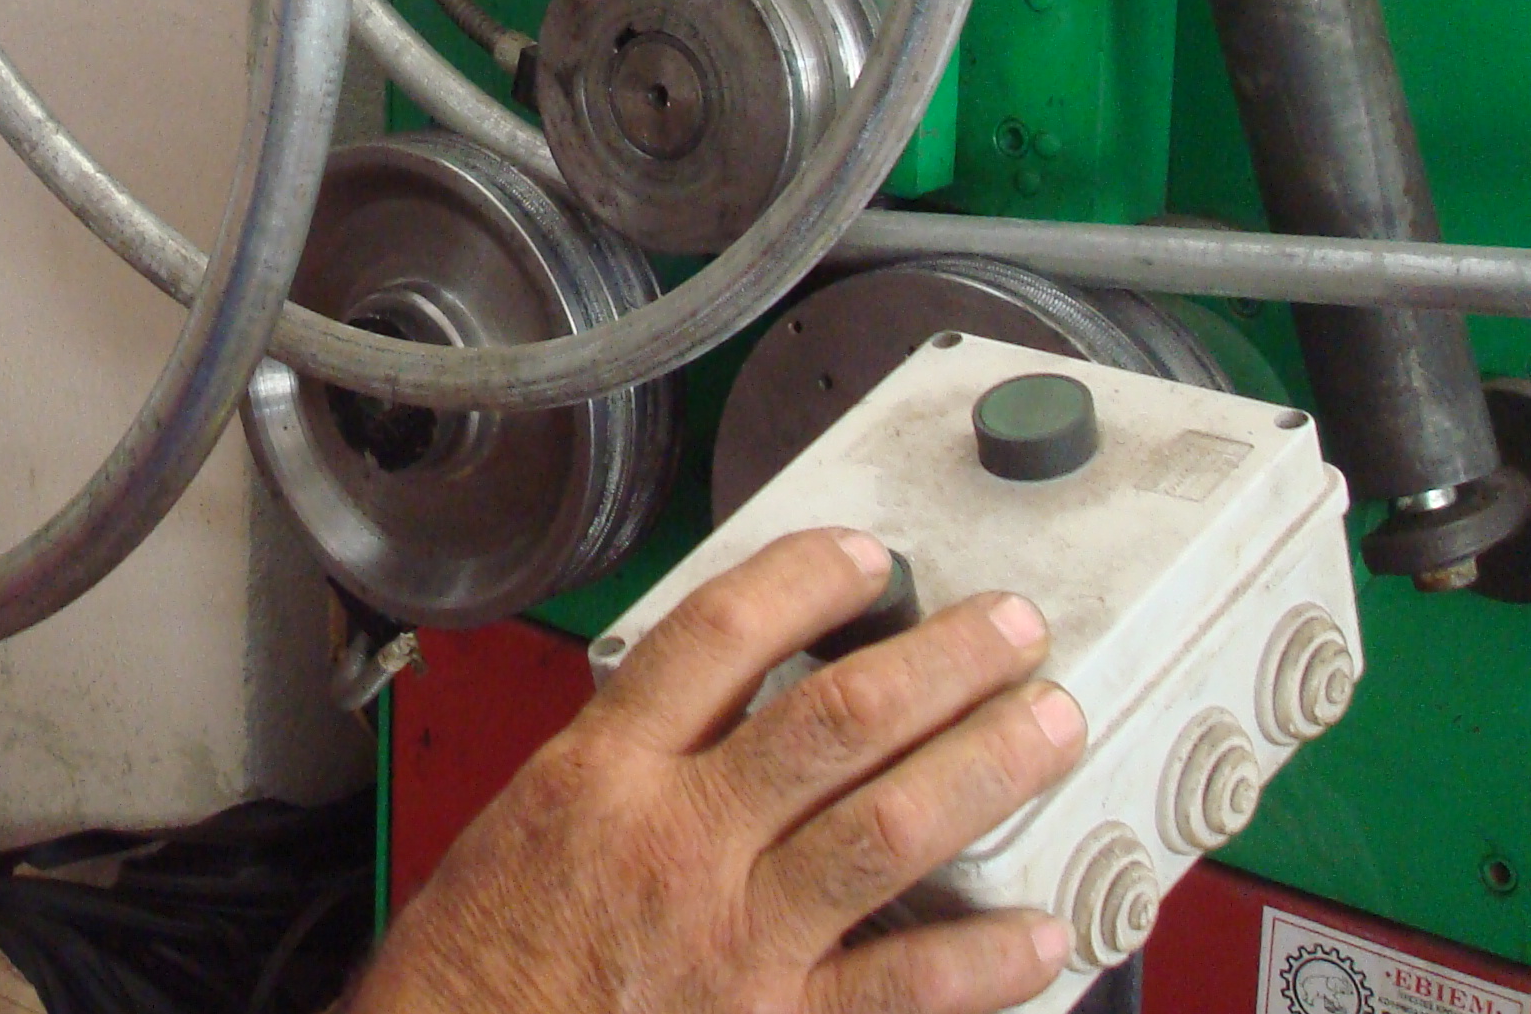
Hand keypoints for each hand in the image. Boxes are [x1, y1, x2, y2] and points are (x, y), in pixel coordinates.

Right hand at [352, 529, 1088, 1013]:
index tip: (865, 559)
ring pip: (888, 829)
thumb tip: (718, 707)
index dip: (806, 582)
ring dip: (983, 770)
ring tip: (1048, 727)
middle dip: (940, 663)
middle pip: (833, 720)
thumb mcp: (529, 819)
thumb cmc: (481, 963)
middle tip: (1008, 629)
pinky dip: (983, 958)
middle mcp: (679, 840)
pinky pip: (905, 986)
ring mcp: (739, 939)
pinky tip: (1040, 929)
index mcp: (604, 772)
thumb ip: (627, 760)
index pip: (718, 636)